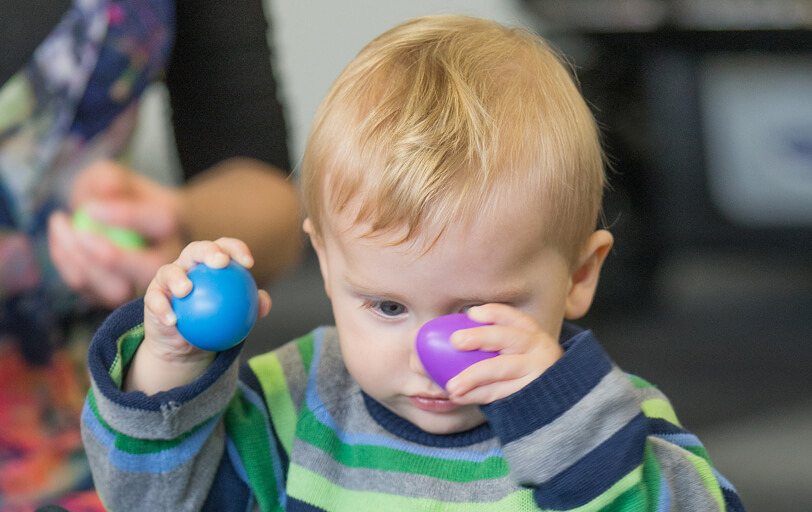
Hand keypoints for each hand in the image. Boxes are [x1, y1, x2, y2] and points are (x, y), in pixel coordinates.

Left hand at [47, 160, 184, 307]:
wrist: (128, 227)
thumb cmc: (123, 197)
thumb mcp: (118, 178)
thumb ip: (111, 177)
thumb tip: (104, 190)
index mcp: (171, 223)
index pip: (159, 222)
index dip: (124, 217)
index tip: (90, 208)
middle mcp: (165, 259)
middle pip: (147, 269)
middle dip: (111, 257)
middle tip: (78, 233)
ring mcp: (141, 283)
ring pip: (116, 289)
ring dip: (81, 262)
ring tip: (60, 225)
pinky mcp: (115, 295)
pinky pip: (90, 291)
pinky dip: (68, 265)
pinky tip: (61, 240)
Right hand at [126, 238, 271, 393]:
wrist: (186, 343)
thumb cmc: (216, 322)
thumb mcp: (235, 316)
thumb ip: (251, 307)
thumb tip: (265, 303)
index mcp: (211, 263)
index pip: (225, 247)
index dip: (236, 248)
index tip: (248, 263)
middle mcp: (188, 264)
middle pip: (196, 249)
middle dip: (208, 251)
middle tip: (220, 263)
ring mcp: (168, 278)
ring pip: (170, 271)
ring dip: (178, 278)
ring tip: (187, 290)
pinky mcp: (152, 296)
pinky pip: (155, 301)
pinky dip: (163, 310)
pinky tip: (172, 321)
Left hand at [444, 304, 563, 404]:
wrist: (555, 401)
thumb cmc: (521, 369)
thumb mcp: (516, 350)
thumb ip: (488, 342)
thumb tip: (446, 336)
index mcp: (531, 333)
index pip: (512, 317)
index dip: (493, 313)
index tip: (471, 313)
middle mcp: (538, 348)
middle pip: (508, 337)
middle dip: (480, 337)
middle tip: (456, 341)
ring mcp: (539, 372)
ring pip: (502, 369)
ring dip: (472, 376)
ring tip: (450, 385)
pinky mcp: (534, 395)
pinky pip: (501, 393)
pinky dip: (477, 395)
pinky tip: (459, 397)